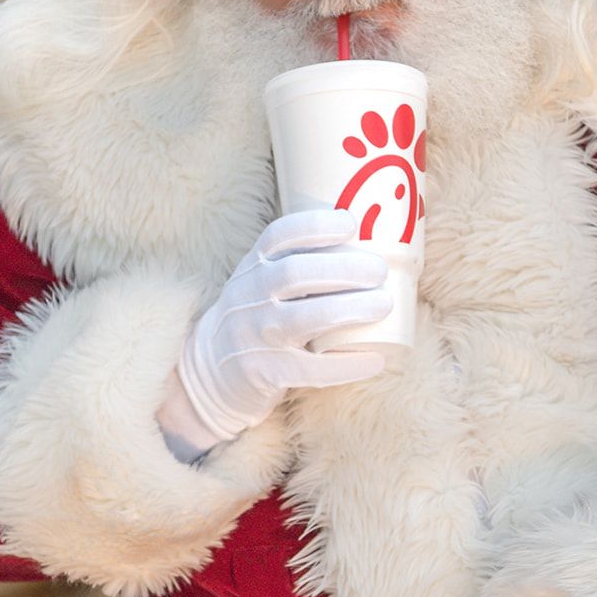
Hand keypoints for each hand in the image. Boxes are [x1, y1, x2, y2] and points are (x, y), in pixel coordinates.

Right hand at [171, 208, 390, 449]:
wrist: (212, 371)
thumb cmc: (255, 316)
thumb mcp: (260, 281)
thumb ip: (296, 261)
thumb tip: (368, 242)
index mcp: (253, 267)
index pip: (278, 236)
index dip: (315, 226)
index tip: (350, 223)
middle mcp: (250, 297)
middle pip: (294, 274)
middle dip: (342, 268)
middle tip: (379, 270)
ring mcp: (256, 336)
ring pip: (302, 319)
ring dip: (349, 309)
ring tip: (384, 304)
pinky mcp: (266, 372)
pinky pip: (311, 369)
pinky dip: (346, 365)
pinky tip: (375, 360)